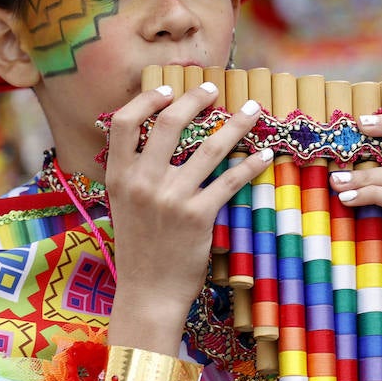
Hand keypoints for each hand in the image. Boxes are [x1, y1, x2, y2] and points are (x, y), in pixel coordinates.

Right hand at [104, 81, 273, 346]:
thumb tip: (153, 139)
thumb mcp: (123, 205)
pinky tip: (262, 154)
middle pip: (169, 123)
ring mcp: (171, 198)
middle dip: (195, 99)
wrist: (147, 292)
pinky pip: (229, 181)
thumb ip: (133, 173)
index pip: (125, 123)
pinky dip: (249, 164)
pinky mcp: (198, 216)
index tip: (169, 89)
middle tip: (213, 89)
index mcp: (119, 176)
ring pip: (209, 147)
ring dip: (235, 124)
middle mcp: (142, 182)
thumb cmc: (138, 248)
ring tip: (252, 110)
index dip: (147, 100)